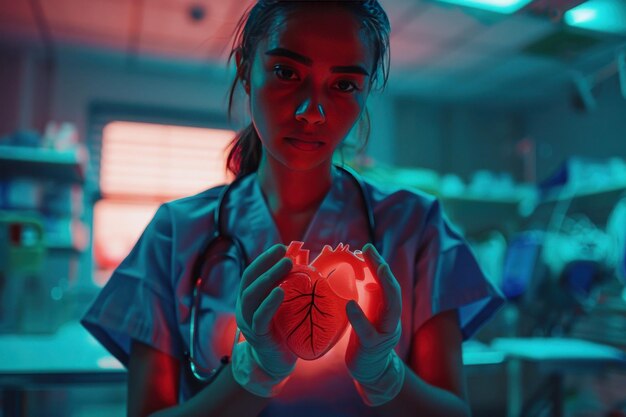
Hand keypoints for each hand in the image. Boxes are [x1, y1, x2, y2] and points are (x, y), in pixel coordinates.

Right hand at [232, 244, 296, 395]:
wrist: (275, 364)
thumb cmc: (281, 331)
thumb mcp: (282, 307)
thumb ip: (287, 290)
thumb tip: (306, 267)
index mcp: (248, 300)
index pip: (251, 274)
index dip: (264, 259)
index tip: (280, 247)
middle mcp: (244, 309)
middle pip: (250, 281)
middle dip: (266, 264)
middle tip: (285, 253)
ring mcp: (248, 323)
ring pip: (252, 297)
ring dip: (269, 278)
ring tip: (286, 265)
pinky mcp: (258, 337)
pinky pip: (260, 317)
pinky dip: (269, 303)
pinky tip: (281, 292)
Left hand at [345, 243, 404, 404]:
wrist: (372, 372)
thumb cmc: (369, 340)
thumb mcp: (371, 316)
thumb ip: (373, 299)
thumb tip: (370, 279)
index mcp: (389, 310)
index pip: (387, 282)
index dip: (379, 264)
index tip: (368, 247)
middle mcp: (392, 319)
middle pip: (393, 289)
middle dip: (383, 268)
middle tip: (371, 250)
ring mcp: (385, 333)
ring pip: (392, 307)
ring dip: (386, 285)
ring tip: (377, 267)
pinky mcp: (372, 346)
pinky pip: (368, 331)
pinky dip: (360, 316)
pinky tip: (350, 304)